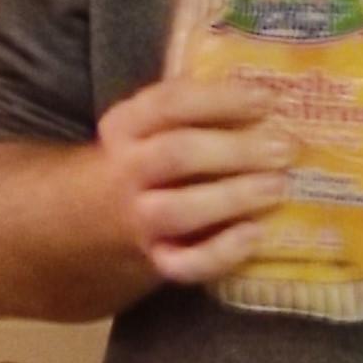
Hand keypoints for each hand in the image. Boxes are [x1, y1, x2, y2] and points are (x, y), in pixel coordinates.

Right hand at [0, 73, 300, 322]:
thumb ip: (188, 114)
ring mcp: (134, 220)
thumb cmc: (136, 167)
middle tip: (286, 146)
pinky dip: (223, 252)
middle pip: (177, 154)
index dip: (218, 98)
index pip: (166, 104)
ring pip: (180, 209)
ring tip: (279, 185)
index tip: (266, 98)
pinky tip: (256, 235)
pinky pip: (186, 264)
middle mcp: (123, 171)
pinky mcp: (152, 263)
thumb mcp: (144, 131)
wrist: (76, 225)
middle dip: (236, 148)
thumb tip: (270, 98)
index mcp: (121, 129)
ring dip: (234, 196)